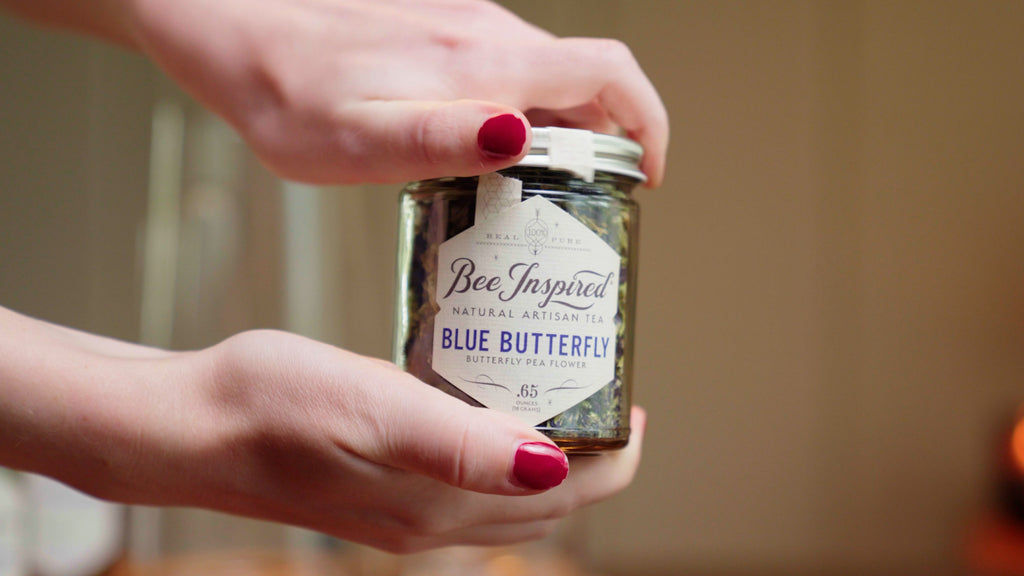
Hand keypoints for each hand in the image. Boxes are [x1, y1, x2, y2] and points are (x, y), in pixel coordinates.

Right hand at [1, 312, 644, 552]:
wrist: (191, 425)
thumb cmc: (273, 406)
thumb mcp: (375, 409)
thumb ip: (462, 446)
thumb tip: (553, 469)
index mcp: (442, 504)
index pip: (564, 496)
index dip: (614, 458)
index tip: (634, 405)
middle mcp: (431, 517)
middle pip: (543, 498)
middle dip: (590, 454)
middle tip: (601, 387)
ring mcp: (404, 507)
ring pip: (505, 488)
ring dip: (545, 448)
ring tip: (555, 385)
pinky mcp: (379, 483)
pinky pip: (464, 475)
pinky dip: (496, 445)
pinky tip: (482, 394)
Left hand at [121, 0, 667, 184]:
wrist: (233, 31)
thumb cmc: (286, 95)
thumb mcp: (359, 139)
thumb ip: (442, 141)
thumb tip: (523, 138)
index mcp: (483, 64)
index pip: (608, 74)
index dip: (648, 123)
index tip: (648, 176)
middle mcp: (487, 34)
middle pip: (588, 79)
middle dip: (612, 138)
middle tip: (592, 203)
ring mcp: (465, 26)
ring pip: (548, 75)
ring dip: (568, 128)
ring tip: (542, 192)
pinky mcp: (441, 30)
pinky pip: (509, 69)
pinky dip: (527, 110)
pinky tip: (488, 152)